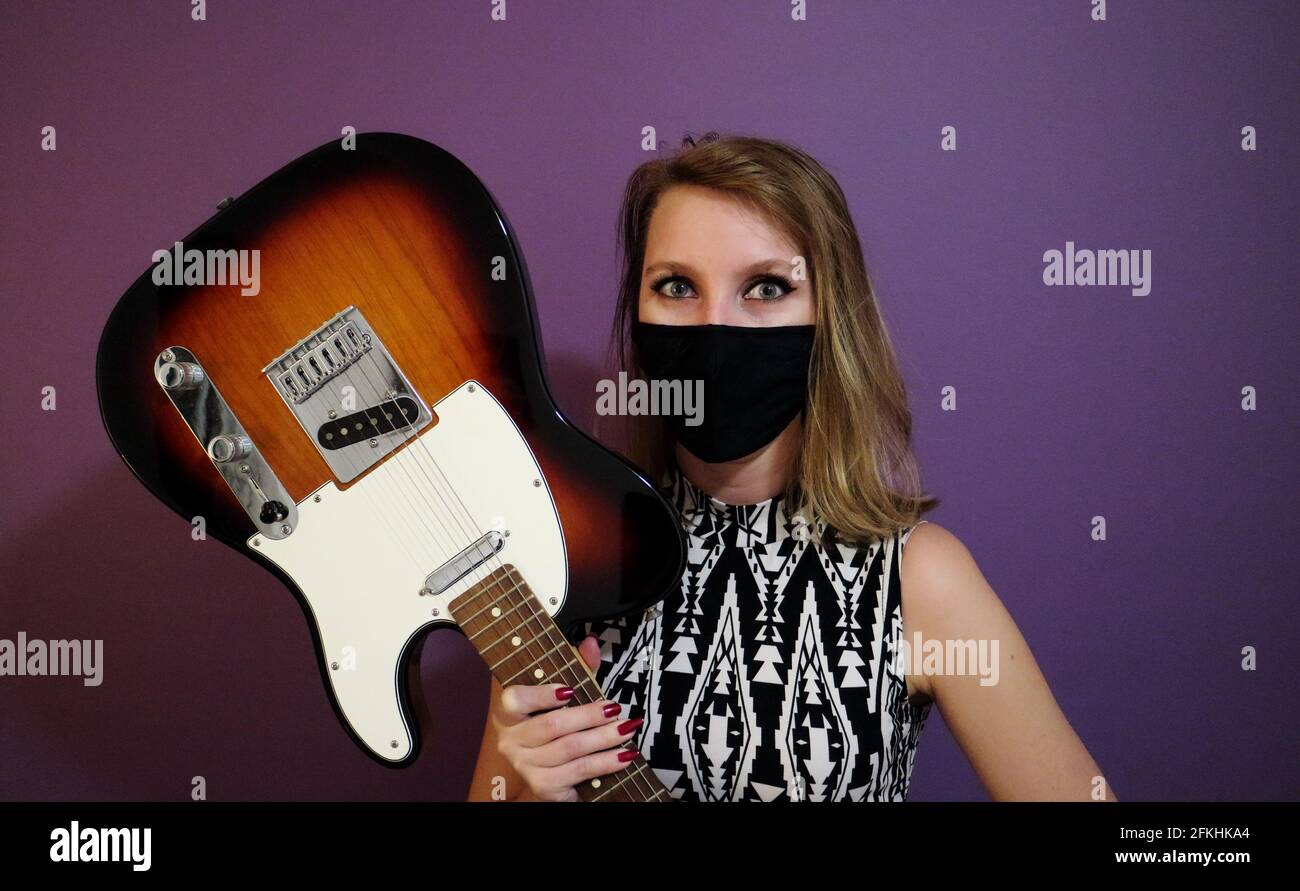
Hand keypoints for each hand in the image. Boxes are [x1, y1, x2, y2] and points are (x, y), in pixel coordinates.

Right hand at [494, 634, 642, 801]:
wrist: (546, 772)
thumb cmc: (551, 725)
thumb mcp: (561, 695)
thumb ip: (576, 667)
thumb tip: (591, 643)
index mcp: (508, 713)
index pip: (515, 700)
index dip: (541, 695)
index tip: (569, 690)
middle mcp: (511, 741)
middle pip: (552, 726)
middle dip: (588, 716)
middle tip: (615, 708)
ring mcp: (526, 766)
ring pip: (569, 750)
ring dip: (603, 739)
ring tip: (627, 728)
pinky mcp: (544, 787)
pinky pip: (579, 773)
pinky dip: (606, 763)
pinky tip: (624, 756)